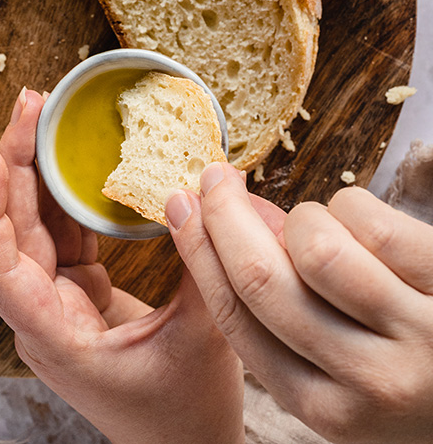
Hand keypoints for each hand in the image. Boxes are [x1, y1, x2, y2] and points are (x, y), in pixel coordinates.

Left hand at [0, 88, 244, 443]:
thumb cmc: (186, 414)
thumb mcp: (205, 337)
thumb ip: (202, 263)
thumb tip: (208, 189)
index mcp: (55, 336)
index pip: (1, 268)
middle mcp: (44, 316)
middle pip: (12, 232)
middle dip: (17, 163)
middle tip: (32, 104)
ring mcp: (58, 303)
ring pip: (33, 227)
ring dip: (36, 172)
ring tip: (45, 115)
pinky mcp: (78, 293)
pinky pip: (61, 234)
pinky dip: (64, 194)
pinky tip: (72, 157)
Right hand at [166, 162, 432, 443]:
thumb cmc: (424, 383)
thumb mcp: (352, 381)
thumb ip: (292, 319)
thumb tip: (230, 226)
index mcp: (328, 412)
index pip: (239, 321)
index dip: (200, 254)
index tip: (180, 206)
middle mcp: (368, 386)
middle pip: (263, 279)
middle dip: (226, 215)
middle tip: (215, 177)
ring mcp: (416, 340)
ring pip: (315, 246)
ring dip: (307, 217)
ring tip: (328, 226)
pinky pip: (372, 222)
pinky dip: (354, 207)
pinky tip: (369, 224)